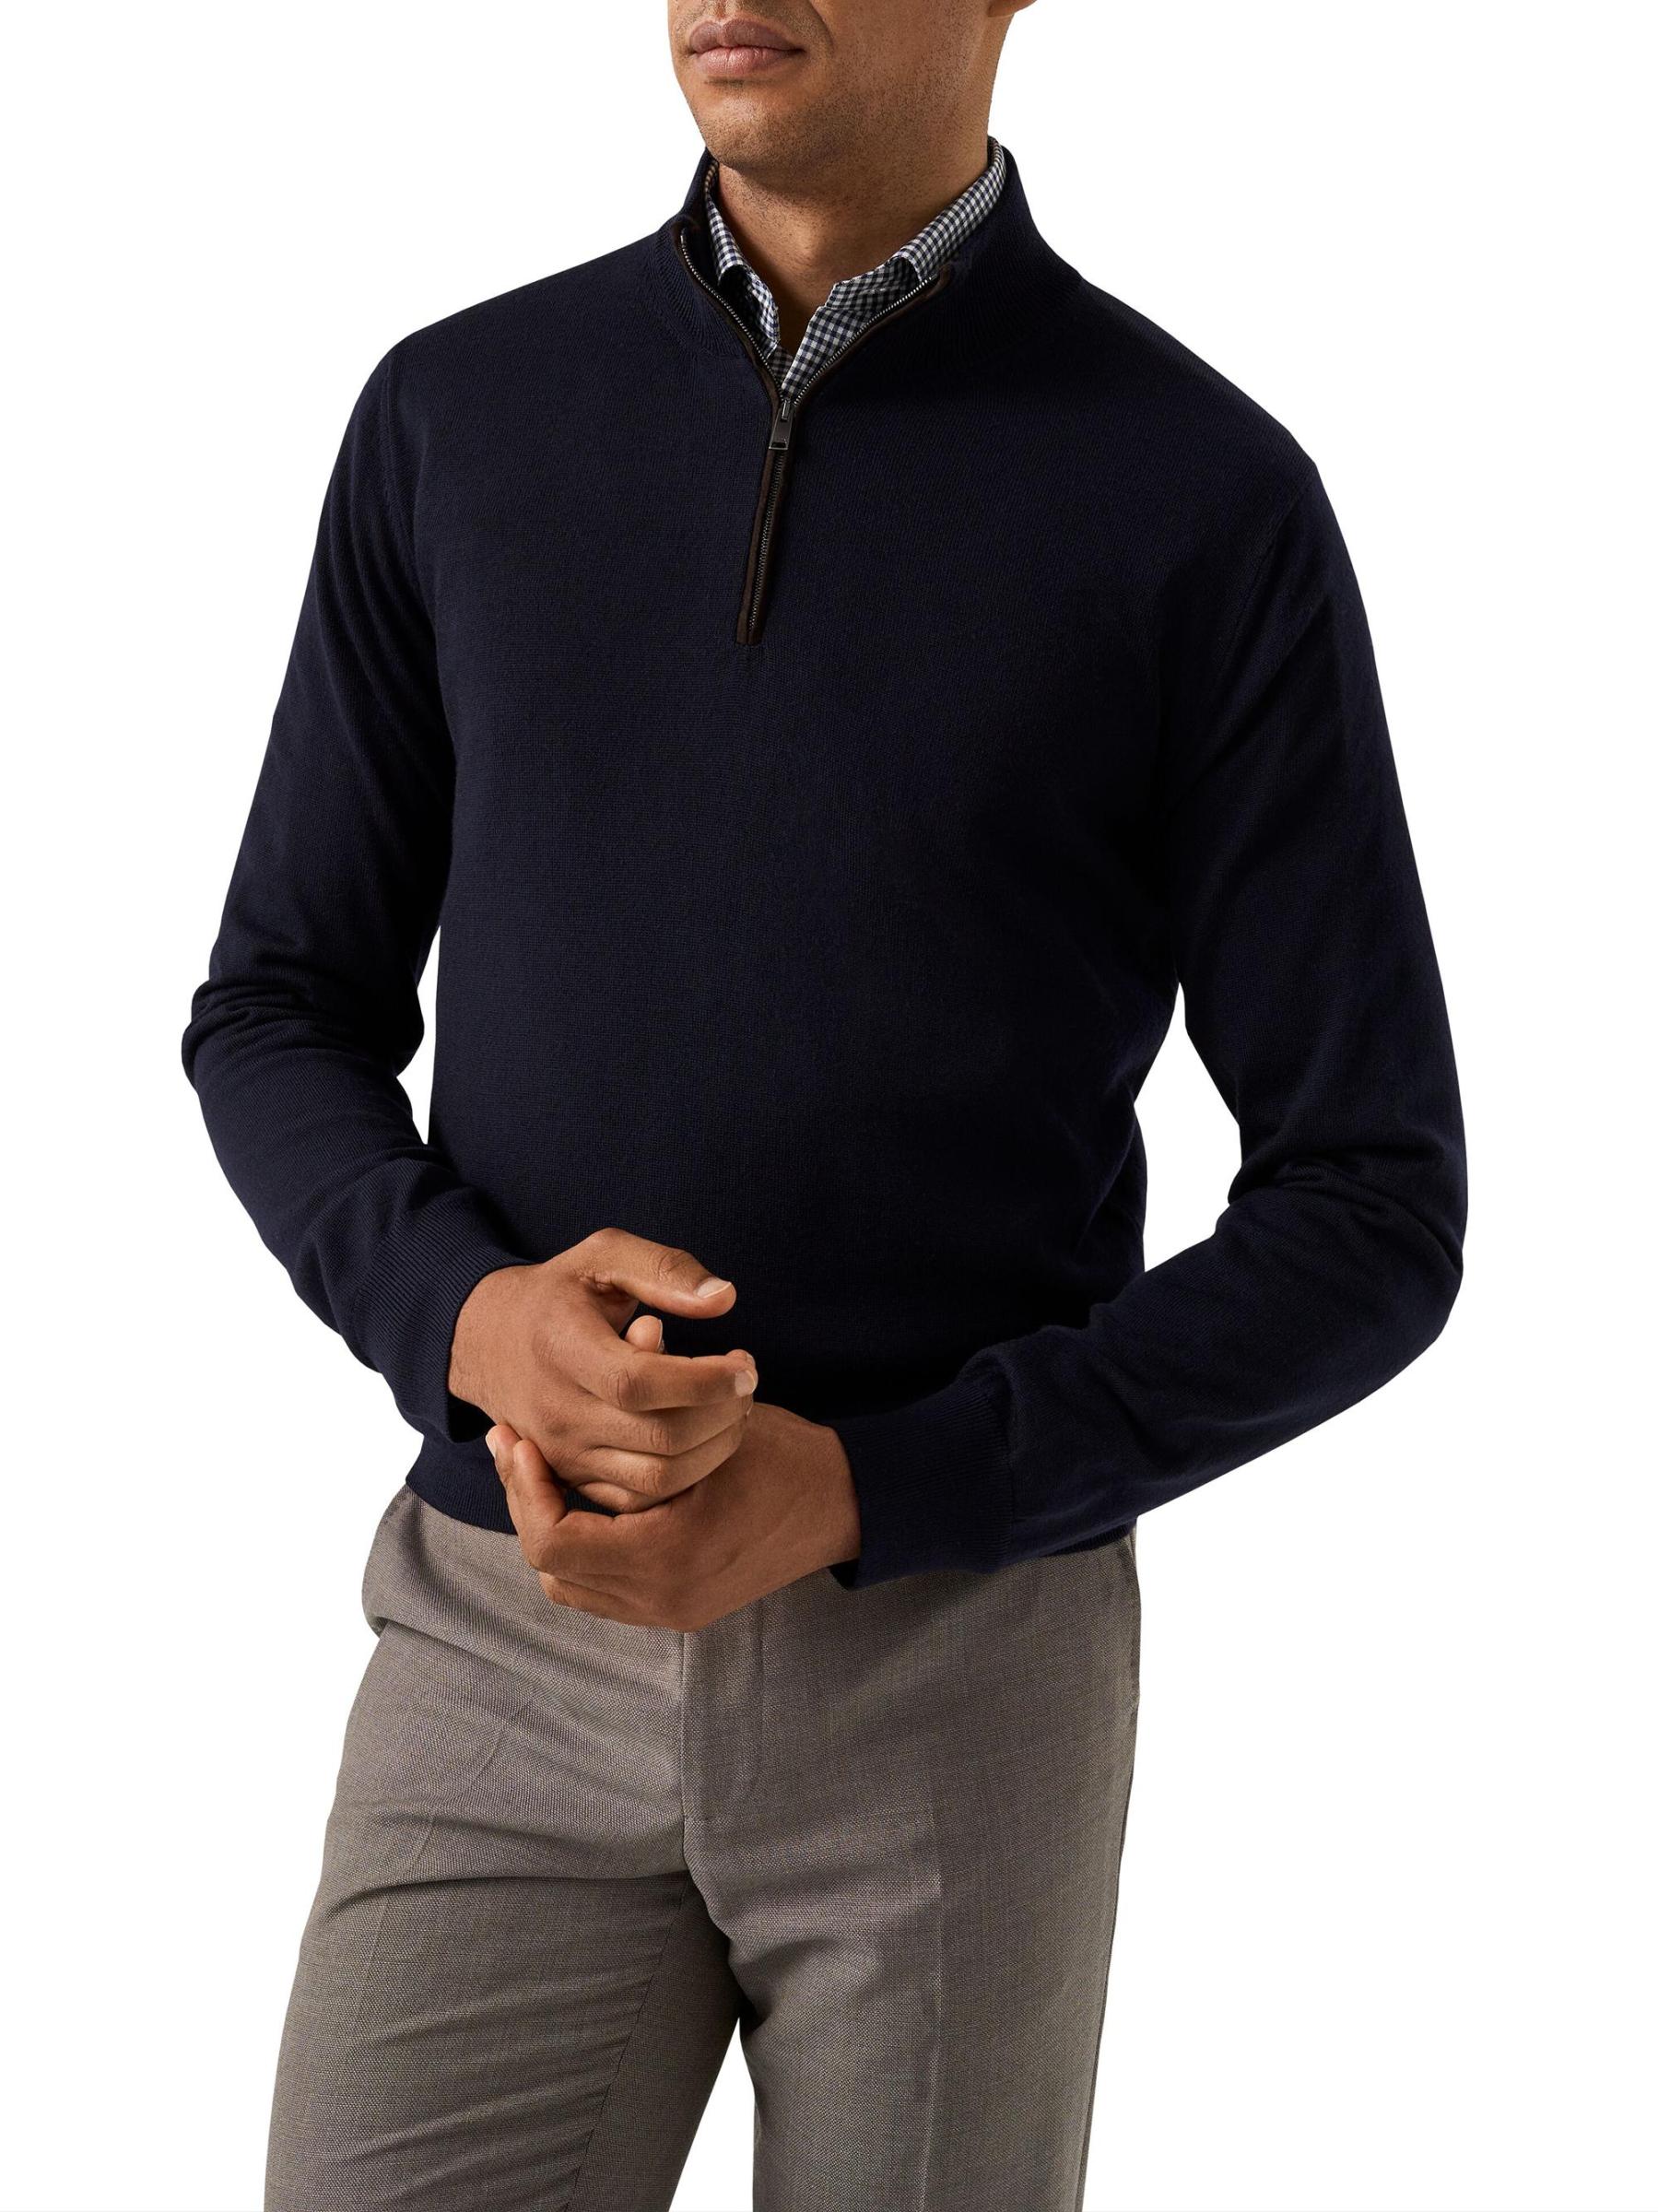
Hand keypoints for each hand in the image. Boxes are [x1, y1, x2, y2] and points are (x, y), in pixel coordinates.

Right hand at [449, 1228, 757, 1510]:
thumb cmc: (560, 1292)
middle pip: (660, 1438)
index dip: (705, 1382)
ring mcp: (562, 1452)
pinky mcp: (571, 1477)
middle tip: (746, 1385)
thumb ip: (664, 1269)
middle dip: (723, 1416)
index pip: (642, 1383)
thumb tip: (725, 1298)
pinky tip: (704, 1439)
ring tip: (733, 1410)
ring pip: (657, 1478)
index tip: (746, 1366)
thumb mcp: (603, 1255)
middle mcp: (558, 1410)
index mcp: (563, 1348)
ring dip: (713, 1450)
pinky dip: (685, 1478)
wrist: (490, 1340)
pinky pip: (639, 1499)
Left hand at [487, 1400, 861, 1630]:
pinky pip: (601, 1591)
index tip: (522, 1440)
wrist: (840, 1507)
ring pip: (568, 1583)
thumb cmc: (785, 1456)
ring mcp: (671, 1610)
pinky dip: (583, 1550)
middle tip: (517, 1451)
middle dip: (527, 1505)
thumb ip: (669, 1381)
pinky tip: (583, 1500)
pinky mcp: (677, 1610)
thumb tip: (630, 1327)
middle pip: (550, 1566)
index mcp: (670, 1552)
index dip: (525, 1488)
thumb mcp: (725, 1416)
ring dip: (551, 1529)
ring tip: (544, 1473)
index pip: (553, 1539)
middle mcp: (664, 1595)